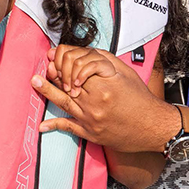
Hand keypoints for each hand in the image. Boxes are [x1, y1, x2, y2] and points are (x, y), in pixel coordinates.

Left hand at [33, 49, 179, 151]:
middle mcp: (96, 101)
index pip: (79, 67)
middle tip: (44, 67)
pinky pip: (70, 128)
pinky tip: (42, 125)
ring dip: (47, 91)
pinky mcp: (91, 134)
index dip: (68, 62)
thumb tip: (85, 54)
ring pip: (64, 102)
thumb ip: (105, 62)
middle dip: (55, 74)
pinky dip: (55, 125)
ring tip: (35, 81)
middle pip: (68, 83)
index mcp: (105, 84)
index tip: (61, 58)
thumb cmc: (141, 99)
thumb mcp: (126, 73)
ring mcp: (92, 119)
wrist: (154, 127)